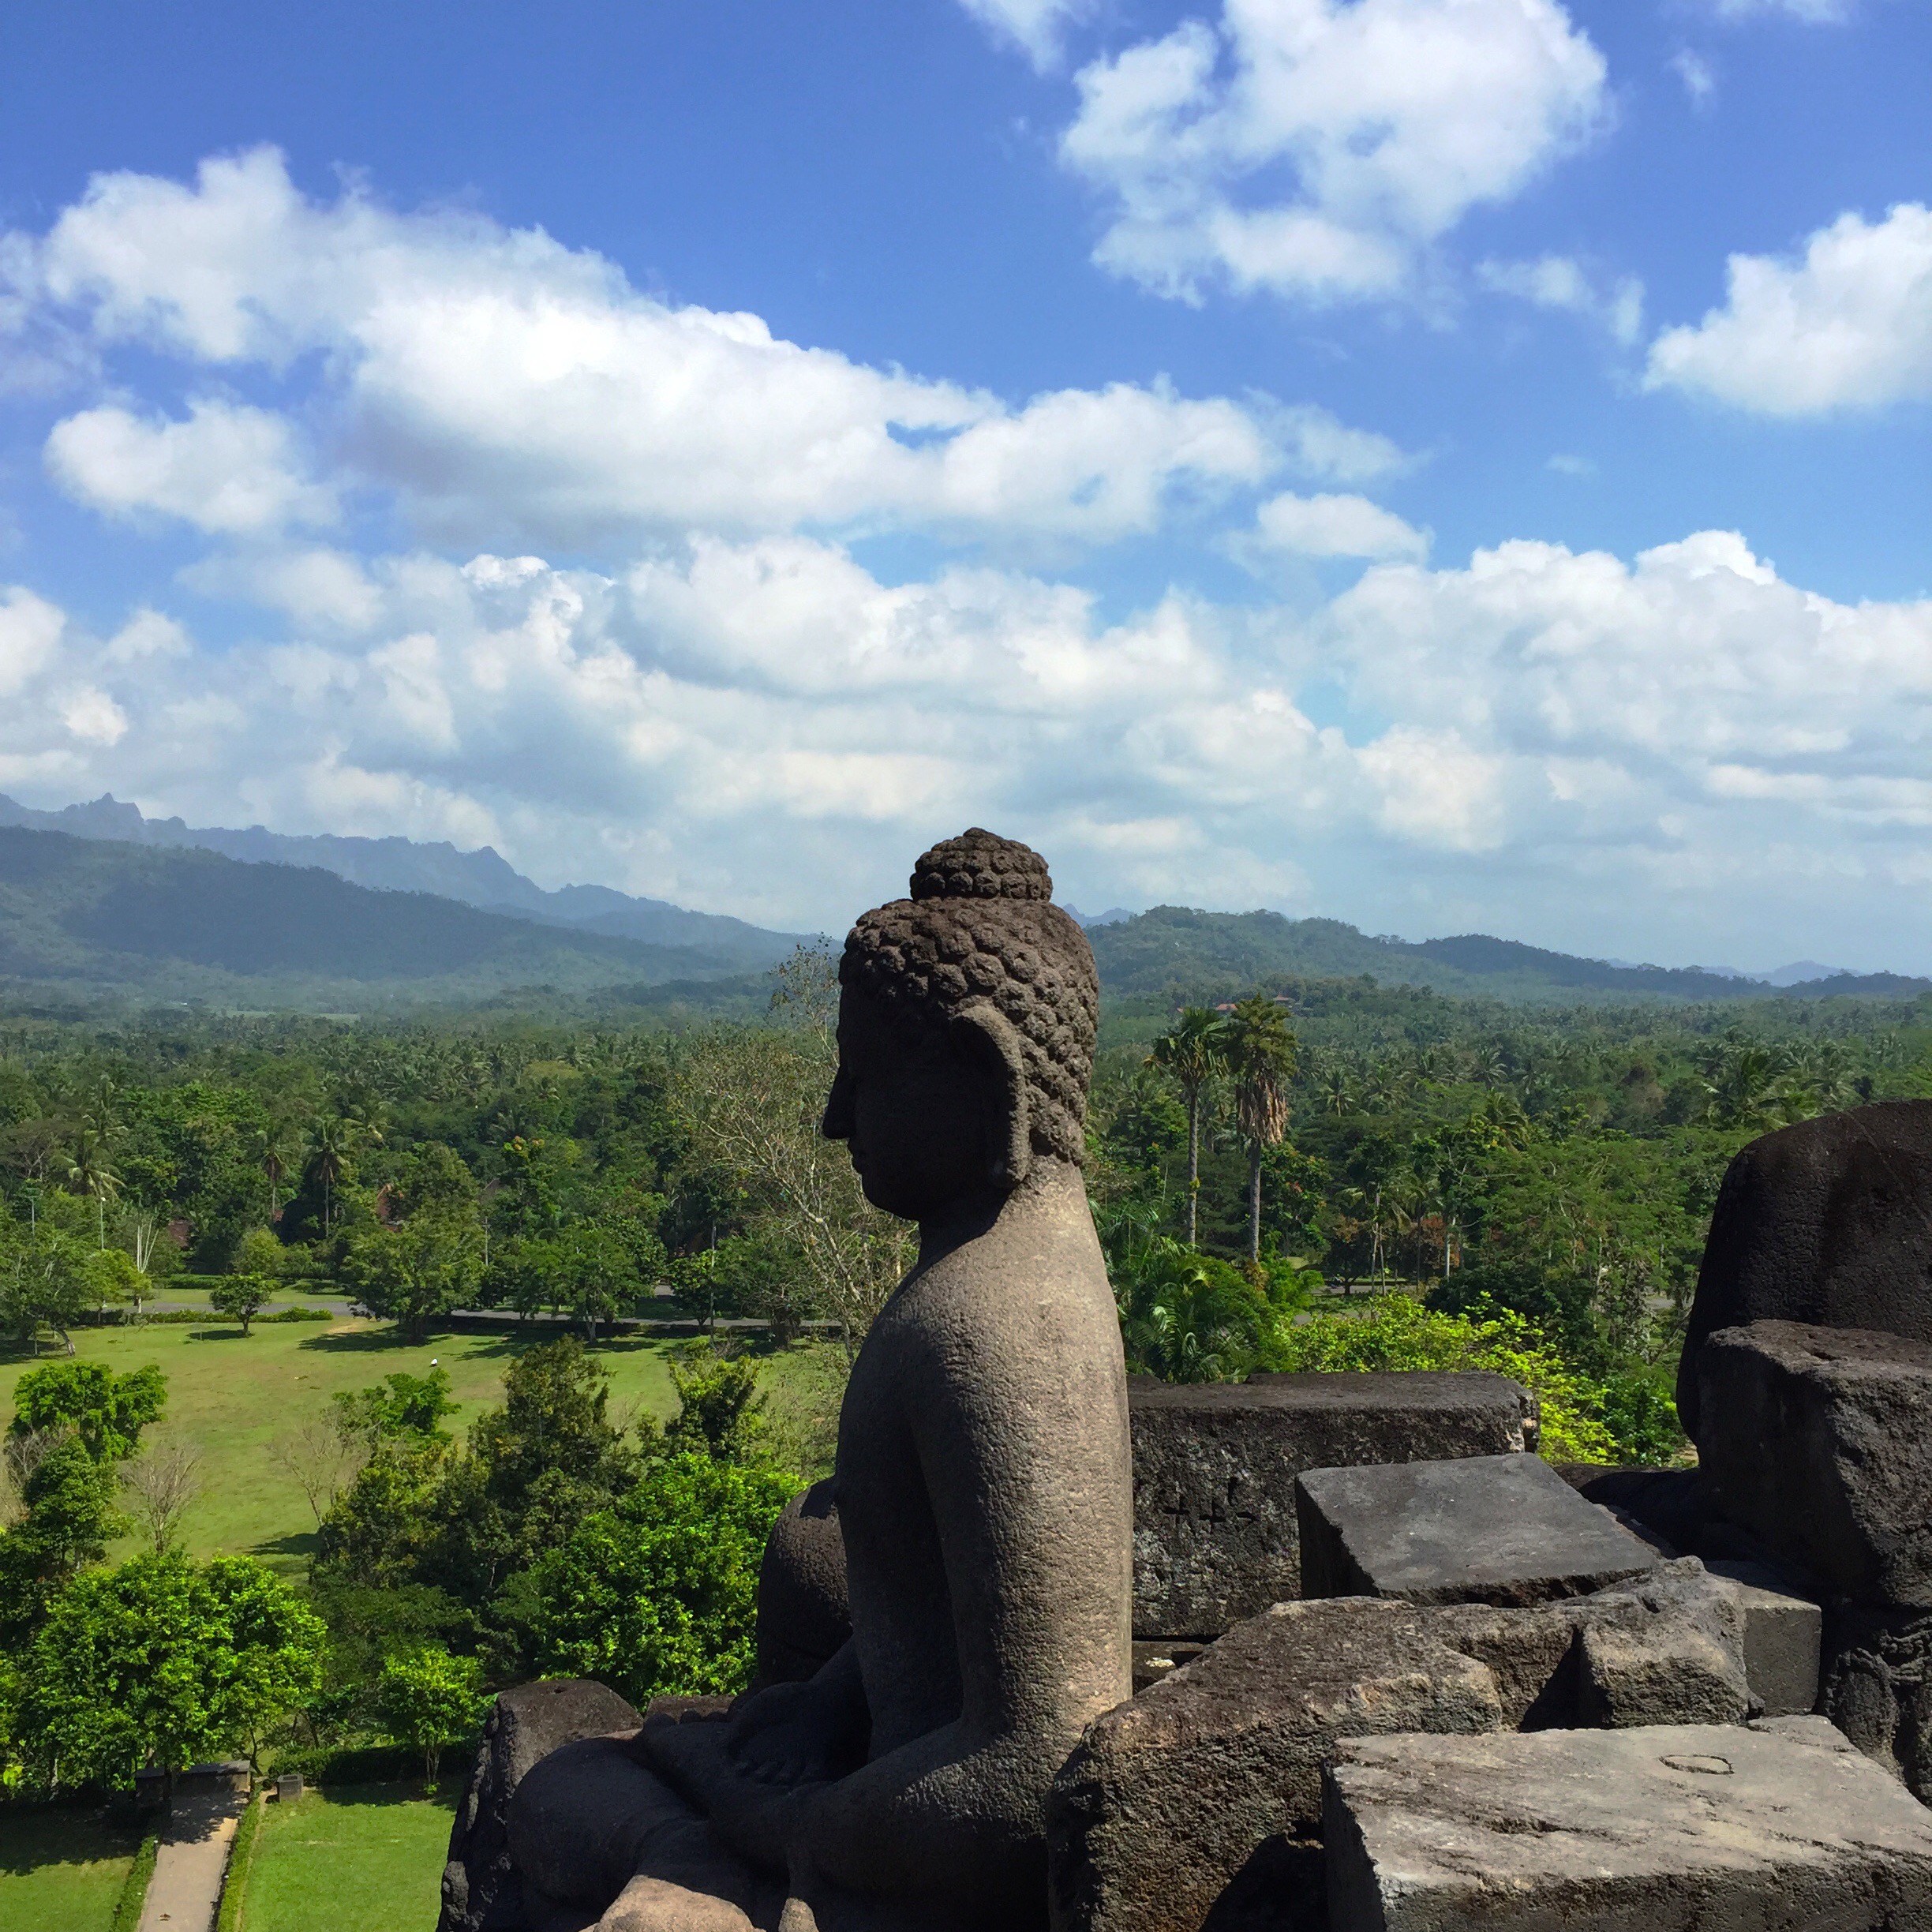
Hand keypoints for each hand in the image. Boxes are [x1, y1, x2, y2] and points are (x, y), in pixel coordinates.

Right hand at [727, 1680, 861, 1787]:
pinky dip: (808, 1778)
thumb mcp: (757, 1708)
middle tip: (759, 1777)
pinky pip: (812, 1774)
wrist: (816, 1693)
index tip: (739, 1769)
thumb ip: (739, 1727)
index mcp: (762, 1749)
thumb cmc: (784, 1699)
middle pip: (767, 1776)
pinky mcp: (816, 1758)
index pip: (749, 1767)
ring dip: (783, 1781)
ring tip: (780, 1778)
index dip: (743, 1771)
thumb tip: (721, 1749)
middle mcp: (778, 1759)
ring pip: (788, 1778)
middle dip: (762, 1778)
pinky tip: (802, 1776)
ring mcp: (797, 1760)